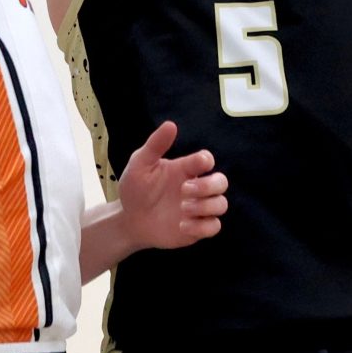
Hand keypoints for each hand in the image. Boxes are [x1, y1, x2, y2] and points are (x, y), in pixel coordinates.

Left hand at [115, 121, 227, 252]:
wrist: (129, 220)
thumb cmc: (135, 188)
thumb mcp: (139, 164)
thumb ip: (155, 145)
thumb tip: (170, 124)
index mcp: (185, 169)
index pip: (206, 160)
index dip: (206, 161)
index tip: (198, 163)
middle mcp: (196, 188)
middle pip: (222, 182)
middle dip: (209, 186)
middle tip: (184, 190)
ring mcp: (198, 209)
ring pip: (221, 205)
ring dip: (206, 206)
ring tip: (183, 209)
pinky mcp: (197, 228)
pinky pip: (214, 227)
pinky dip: (202, 226)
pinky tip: (182, 225)